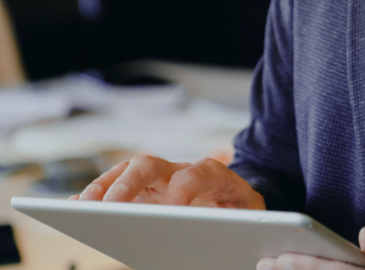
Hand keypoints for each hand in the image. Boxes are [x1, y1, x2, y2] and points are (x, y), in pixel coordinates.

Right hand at [71, 154, 264, 208]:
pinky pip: (117, 186)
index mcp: (213, 175)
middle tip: (109, 206)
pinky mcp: (144, 190)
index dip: (180, 191)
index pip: (194, 175)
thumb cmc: (242, 211)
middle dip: (129, 183)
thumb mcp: (247, 217)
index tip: (168, 212)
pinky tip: (78, 207)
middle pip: (151, 164)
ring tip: (83, 207)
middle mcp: (181, 171)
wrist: (239, 199)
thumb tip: (212, 238)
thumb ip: (233, 224)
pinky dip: (97, 194)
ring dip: (104, 187)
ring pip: (128, 172)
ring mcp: (160, 179)